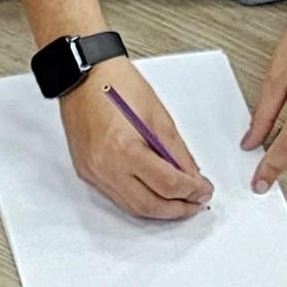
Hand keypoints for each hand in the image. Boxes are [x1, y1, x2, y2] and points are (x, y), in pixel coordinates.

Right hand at [59, 64, 210, 220]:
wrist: (82, 76)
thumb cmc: (117, 85)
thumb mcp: (158, 115)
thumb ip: (176, 151)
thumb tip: (191, 175)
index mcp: (125, 149)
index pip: (167, 184)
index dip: (191, 191)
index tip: (203, 190)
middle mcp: (106, 167)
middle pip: (149, 205)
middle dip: (178, 208)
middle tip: (195, 202)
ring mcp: (94, 173)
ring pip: (132, 208)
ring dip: (159, 210)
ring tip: (178, 202)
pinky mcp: (87, 173)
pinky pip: (117, 198)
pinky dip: (139, 200)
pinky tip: (153, 194)